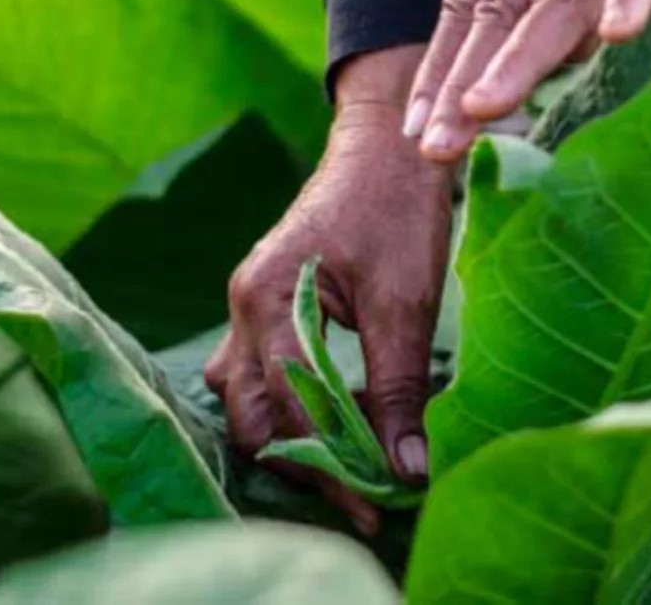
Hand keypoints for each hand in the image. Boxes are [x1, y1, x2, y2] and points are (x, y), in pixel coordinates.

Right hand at [205, 46, 452, 533]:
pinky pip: (253, 368)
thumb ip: (398, 386)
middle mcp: (243, 304)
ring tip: (344, 464)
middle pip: (250, 412)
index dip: (331, 467)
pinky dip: (282, 404)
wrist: (387, 146)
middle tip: (360, 493)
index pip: (288, 410)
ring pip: (244, 395)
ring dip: (287, 436)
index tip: (374, 505)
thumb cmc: (395, 210)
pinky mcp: (266, 300)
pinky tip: (322, 418)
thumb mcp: (404, 301)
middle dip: (302, 461)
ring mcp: (248, 301)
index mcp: (267, 298)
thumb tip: (407, 469)